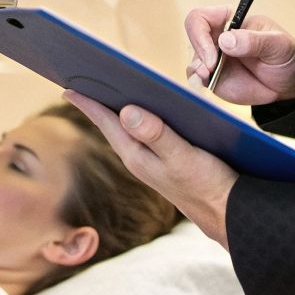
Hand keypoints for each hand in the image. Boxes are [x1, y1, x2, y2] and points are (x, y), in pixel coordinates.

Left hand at [63, 90, 236, 246]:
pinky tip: (146, 104)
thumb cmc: (207, 187)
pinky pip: (145, 132)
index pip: (105, 123)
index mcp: (136, 156)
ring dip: (119, 106)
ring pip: (129, 127)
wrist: (228, 215)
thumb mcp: (182, 157)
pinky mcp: (166, 160)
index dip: (87, 103)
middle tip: (80, 78)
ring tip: (106, 86)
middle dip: (98, 101)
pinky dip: (141, 116)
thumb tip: (126, 111)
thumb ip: (156, 135)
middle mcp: (139, 157)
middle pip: (112, 123)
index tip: (66, 86)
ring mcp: (151, 160)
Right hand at [182, 6, 294, 105]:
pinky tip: (209, 83)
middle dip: (199, 54)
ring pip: (192, 61)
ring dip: (197, 70)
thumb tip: (225, 40)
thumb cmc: (287, 55)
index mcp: (230, 20)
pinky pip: (197, 78)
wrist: (292, 82)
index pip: (200, 18)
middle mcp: (218, 38)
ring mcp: (214, 59)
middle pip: (193, 39)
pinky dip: (198, 81)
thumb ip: (254, 40)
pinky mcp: (215, 78)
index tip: (213, 54)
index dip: (200, 34)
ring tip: (210, 77)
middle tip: (211, 69)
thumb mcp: (278, 45)